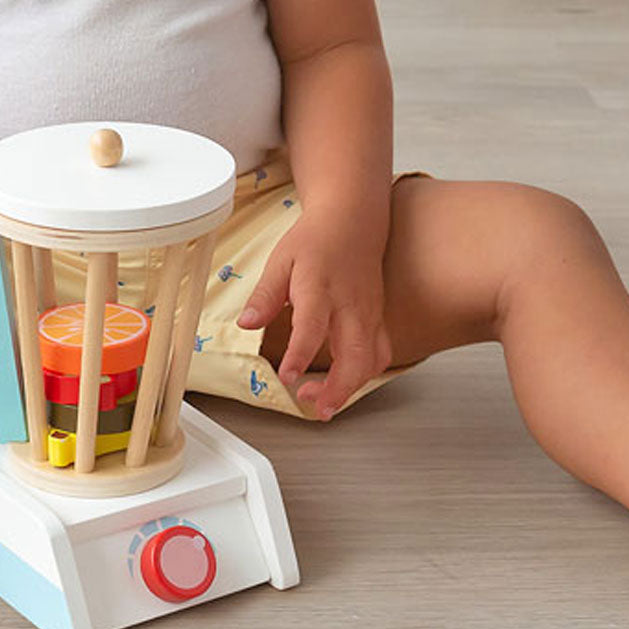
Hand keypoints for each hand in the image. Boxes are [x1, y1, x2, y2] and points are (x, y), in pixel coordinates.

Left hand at [237, 207, 390, 419]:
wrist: (352, 222)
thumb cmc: (316, 240)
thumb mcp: (280, 261)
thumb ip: (265, 295)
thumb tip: (247, 323)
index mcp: (320, 288)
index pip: (312, 327)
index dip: (300, 355)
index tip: (288, 376)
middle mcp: (350, 305)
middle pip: (354, 354)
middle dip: (338, 388)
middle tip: (315, 407)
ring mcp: (369, 313)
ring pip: (372, 360)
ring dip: (351, 387)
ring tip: (324, 403)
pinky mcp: (378, 319)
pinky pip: (381, 354)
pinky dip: (366, 375)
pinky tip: (344, 382)